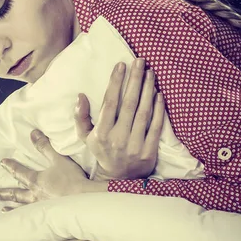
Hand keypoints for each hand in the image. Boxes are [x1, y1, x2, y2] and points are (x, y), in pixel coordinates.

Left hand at [0, 129, 88, 212]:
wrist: (83, 200)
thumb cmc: (71, 179)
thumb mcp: (58, 159)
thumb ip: (45, 147)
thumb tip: (32, 133)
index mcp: (36, 181)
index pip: (19, 172)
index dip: (11, 166)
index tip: (1, 163)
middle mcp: (35, 196)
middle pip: (16, 194)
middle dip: (4, 193)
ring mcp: (41, 209)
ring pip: (22, 208)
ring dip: (11, 208)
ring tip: (2, 210)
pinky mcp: (48, 218)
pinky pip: (32, 219)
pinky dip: (25, 220)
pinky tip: (23, 224)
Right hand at [75, 58, 164, 180]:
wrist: (120, 179)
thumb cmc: (103, 152)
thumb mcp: (86, 138)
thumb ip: (81, 117)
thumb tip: (80, 96)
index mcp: (101, 134)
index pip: (109, 103)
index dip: (115, 83)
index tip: (120, 65)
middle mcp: (117, 139)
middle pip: (128, 104)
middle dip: (134, 80)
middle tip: (139, 61)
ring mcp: (134, 146)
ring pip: (143, 112)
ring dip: (148, 90)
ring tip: (150, 73)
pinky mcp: (149, 151)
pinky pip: (156, 126)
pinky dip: (159, 109)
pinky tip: (159, 94)